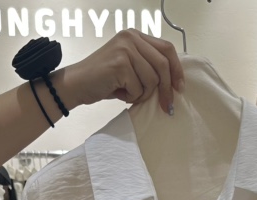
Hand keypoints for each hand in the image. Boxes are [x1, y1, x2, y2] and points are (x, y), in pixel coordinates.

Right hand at [59, 29, 183, 114]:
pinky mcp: (120, 64)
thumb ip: (148, 66)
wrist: (76, 85)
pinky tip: (118, 93)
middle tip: (166, 106)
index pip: (167, 48)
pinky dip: (131, 97)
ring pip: (152, 79)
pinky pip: (138, 88)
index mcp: (135, 36)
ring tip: (127, 94)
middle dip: (166, 89)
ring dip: (142, 94)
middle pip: (163, 65)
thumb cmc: (103, 80)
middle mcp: (131, 37)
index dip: (176, 70)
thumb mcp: (130, 68)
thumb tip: (173, 83)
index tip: (180, 88)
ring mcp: (125, 49)